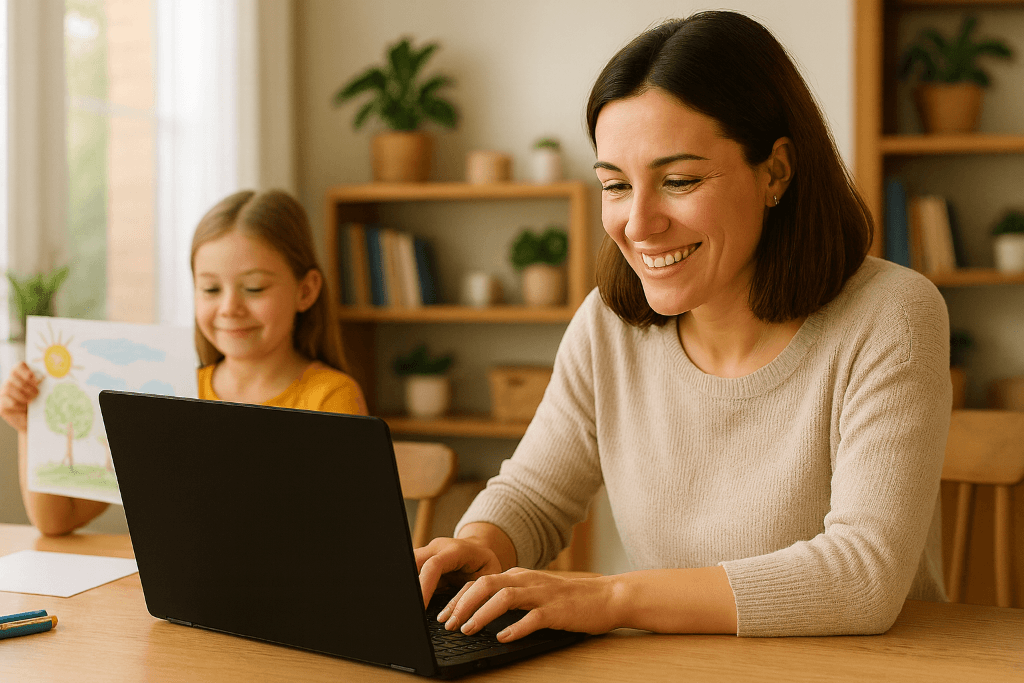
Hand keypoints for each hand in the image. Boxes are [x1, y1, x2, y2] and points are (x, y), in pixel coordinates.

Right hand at [0, 362, 40, 432]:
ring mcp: (3, 394)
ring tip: (32, 400)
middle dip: (26, 386)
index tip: (35, 379)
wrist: (35, 421)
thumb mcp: (44, 391)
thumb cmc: (40, 404)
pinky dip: (19, 406)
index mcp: (20, 376)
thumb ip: (43, 383)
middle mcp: (9, 383)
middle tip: (37, 393)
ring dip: (24, 396)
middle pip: (12, 377)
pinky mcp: (1, 406)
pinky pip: (9, 402)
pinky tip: (24, 408)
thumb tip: (45, 378)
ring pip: (9, 389)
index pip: (18, 366)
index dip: (25, 371)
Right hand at [415, 536, 503, 608]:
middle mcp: (439, 547)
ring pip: (410, 565)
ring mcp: (428, 551)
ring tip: (416, 606)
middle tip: (415, 609)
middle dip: (412, 586)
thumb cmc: (485, 566)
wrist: (479, 549)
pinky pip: (412, 570)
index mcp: (456, 551)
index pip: (434, 566)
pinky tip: (417, 600)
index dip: (424, 587)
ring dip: (411, 585)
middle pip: (415, 561)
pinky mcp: (422, 559)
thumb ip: (478, 595)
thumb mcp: (490, 579)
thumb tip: (467, 617)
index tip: (421, 608)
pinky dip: (413, 585)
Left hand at [435, 567, 619, 641]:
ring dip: (482, 614)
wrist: (607, 597)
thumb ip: (512, 597)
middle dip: (462, 604)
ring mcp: (542, 594)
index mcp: (519, 575)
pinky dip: (514, 628)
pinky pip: (532, 618)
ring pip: (504, 598)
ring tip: (468, 630)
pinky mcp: (557, 610)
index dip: (458, 598)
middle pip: (486, 584)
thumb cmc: (569, 599)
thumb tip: (479, 612)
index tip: (444, 615)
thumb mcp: (535, 592)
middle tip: (448, 624)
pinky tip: (502, 638)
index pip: (480, 582)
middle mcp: (527, 580)